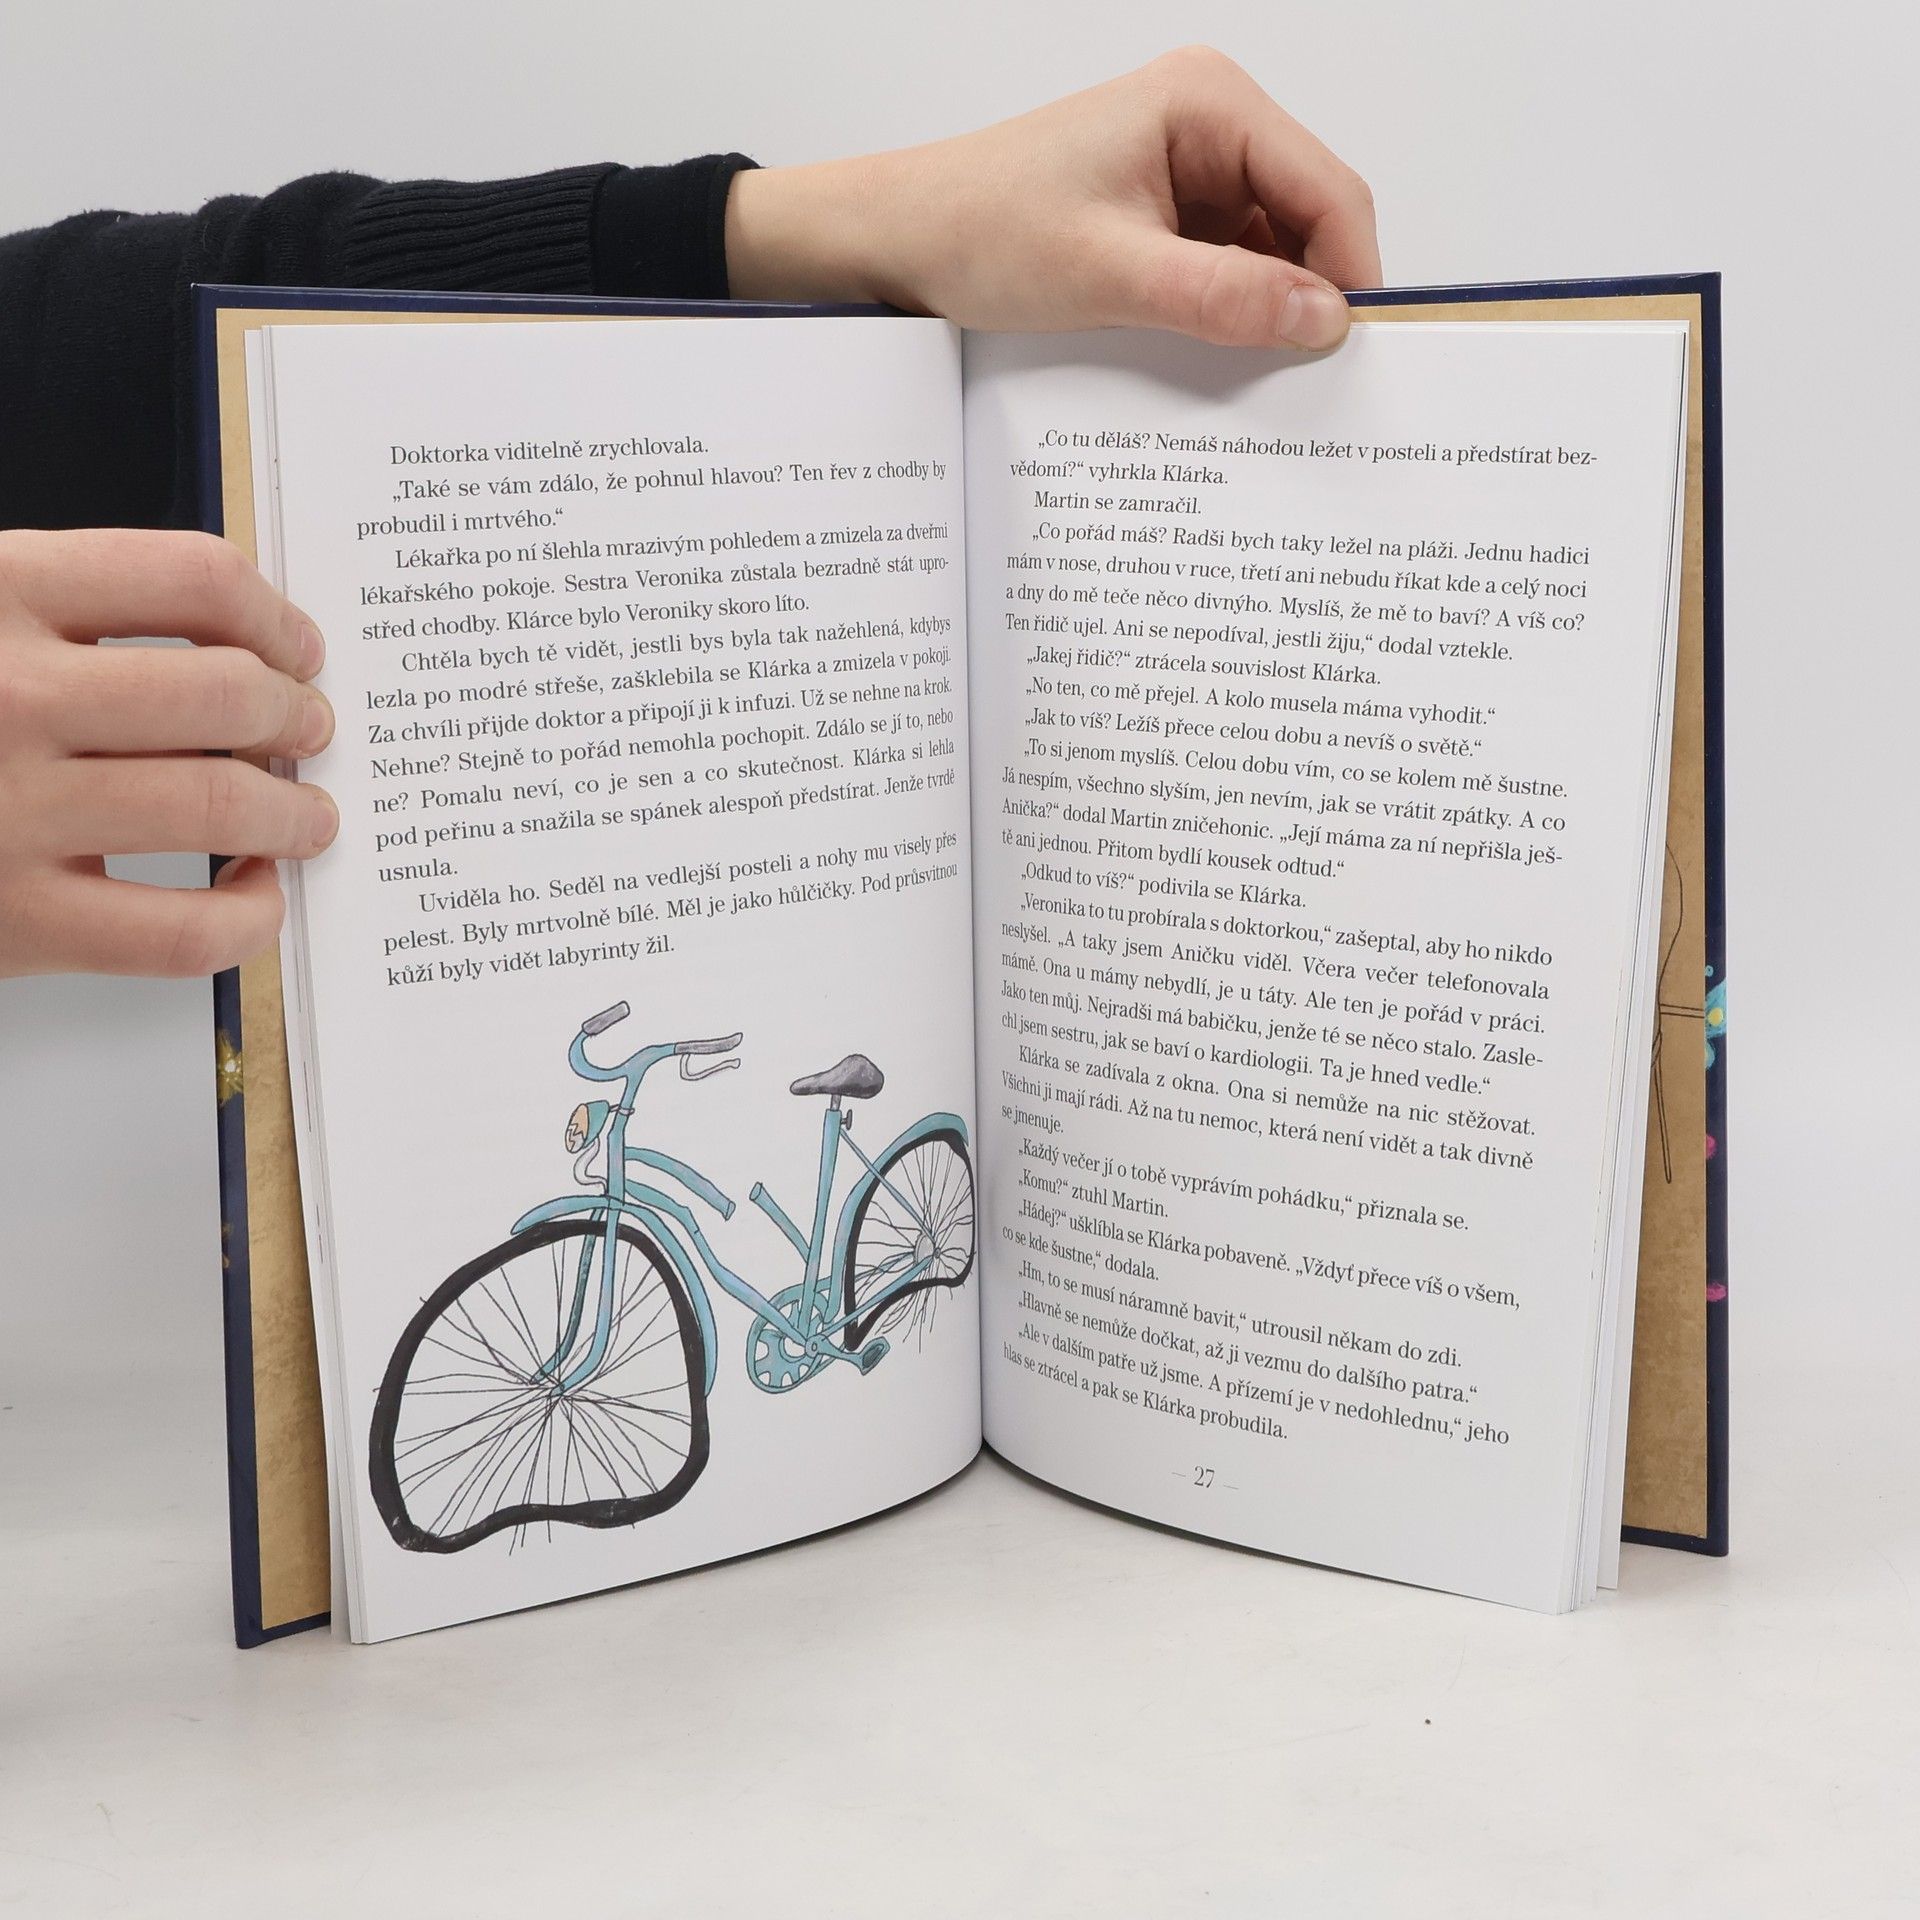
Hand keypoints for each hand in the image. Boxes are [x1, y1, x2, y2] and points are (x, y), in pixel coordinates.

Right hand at [0, 529, 336, 977]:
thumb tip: (230, 638)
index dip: (274, 615)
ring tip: (307, 814)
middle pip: (226, 691)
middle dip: (296, 715)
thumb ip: (59, 607)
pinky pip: (184, 932)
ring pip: (221, 803)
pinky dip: (250, 914)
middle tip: (311, 730)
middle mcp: (6, 695)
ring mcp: (9, 813)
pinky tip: (252, 890)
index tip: (297, 647)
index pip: (190, 575)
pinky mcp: (14, 924)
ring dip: (296, 812)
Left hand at [726, 46, 1379, 349]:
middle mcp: (1209, 122)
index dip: (1352, 274)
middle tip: (1307, 381)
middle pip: (1309, 218)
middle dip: (1309, 294)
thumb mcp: (1112, 275)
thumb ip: (1224, 297)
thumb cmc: (979, 231)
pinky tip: (1213, 354)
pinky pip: (1228, 264)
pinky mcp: (1164, 212)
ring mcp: (1187, 167)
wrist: (897, 241)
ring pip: (1272, 249)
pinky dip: (1230, 310)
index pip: (1328, 190)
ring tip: (1249, 374)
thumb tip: (1323, 320)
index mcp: (1208, 103)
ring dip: (1265, 309)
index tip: (1357, 356)